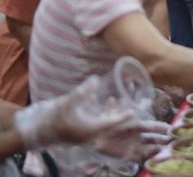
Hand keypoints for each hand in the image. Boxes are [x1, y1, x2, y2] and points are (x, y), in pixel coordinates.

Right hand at [13, 75, 135, 149]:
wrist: (36, 132)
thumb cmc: (52, 118)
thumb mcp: (67, 103)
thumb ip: (82, 91)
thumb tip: (95, 78)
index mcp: (91, 130)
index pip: (113, 123)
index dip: (124, 116)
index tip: (135, 110)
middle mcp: (92, 135)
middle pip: (113, 126)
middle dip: (122, 115)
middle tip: (132, 104)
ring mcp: (87, 135)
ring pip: (106, 125)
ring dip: (113, 114)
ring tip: (117, 100)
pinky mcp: (82, 133)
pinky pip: (99, 125)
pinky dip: (104, 115)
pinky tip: (104, 103)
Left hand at [94, 119, 169, 160]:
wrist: (94, 138)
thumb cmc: (107, 125)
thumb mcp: (116, 118)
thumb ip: (125, 115)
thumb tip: (135, 107)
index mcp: (137, 125)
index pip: (153, 126)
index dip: (162, 128)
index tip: (172, 129)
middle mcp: (138, 136)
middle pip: (154, 138)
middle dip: (163, 140)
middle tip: (172, 142)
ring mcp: (134, 146)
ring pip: (149, 149)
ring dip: (157, 151)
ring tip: (165, 153)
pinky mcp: (128, 155)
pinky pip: (140, 159)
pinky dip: (146, 160)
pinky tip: (153, 162)